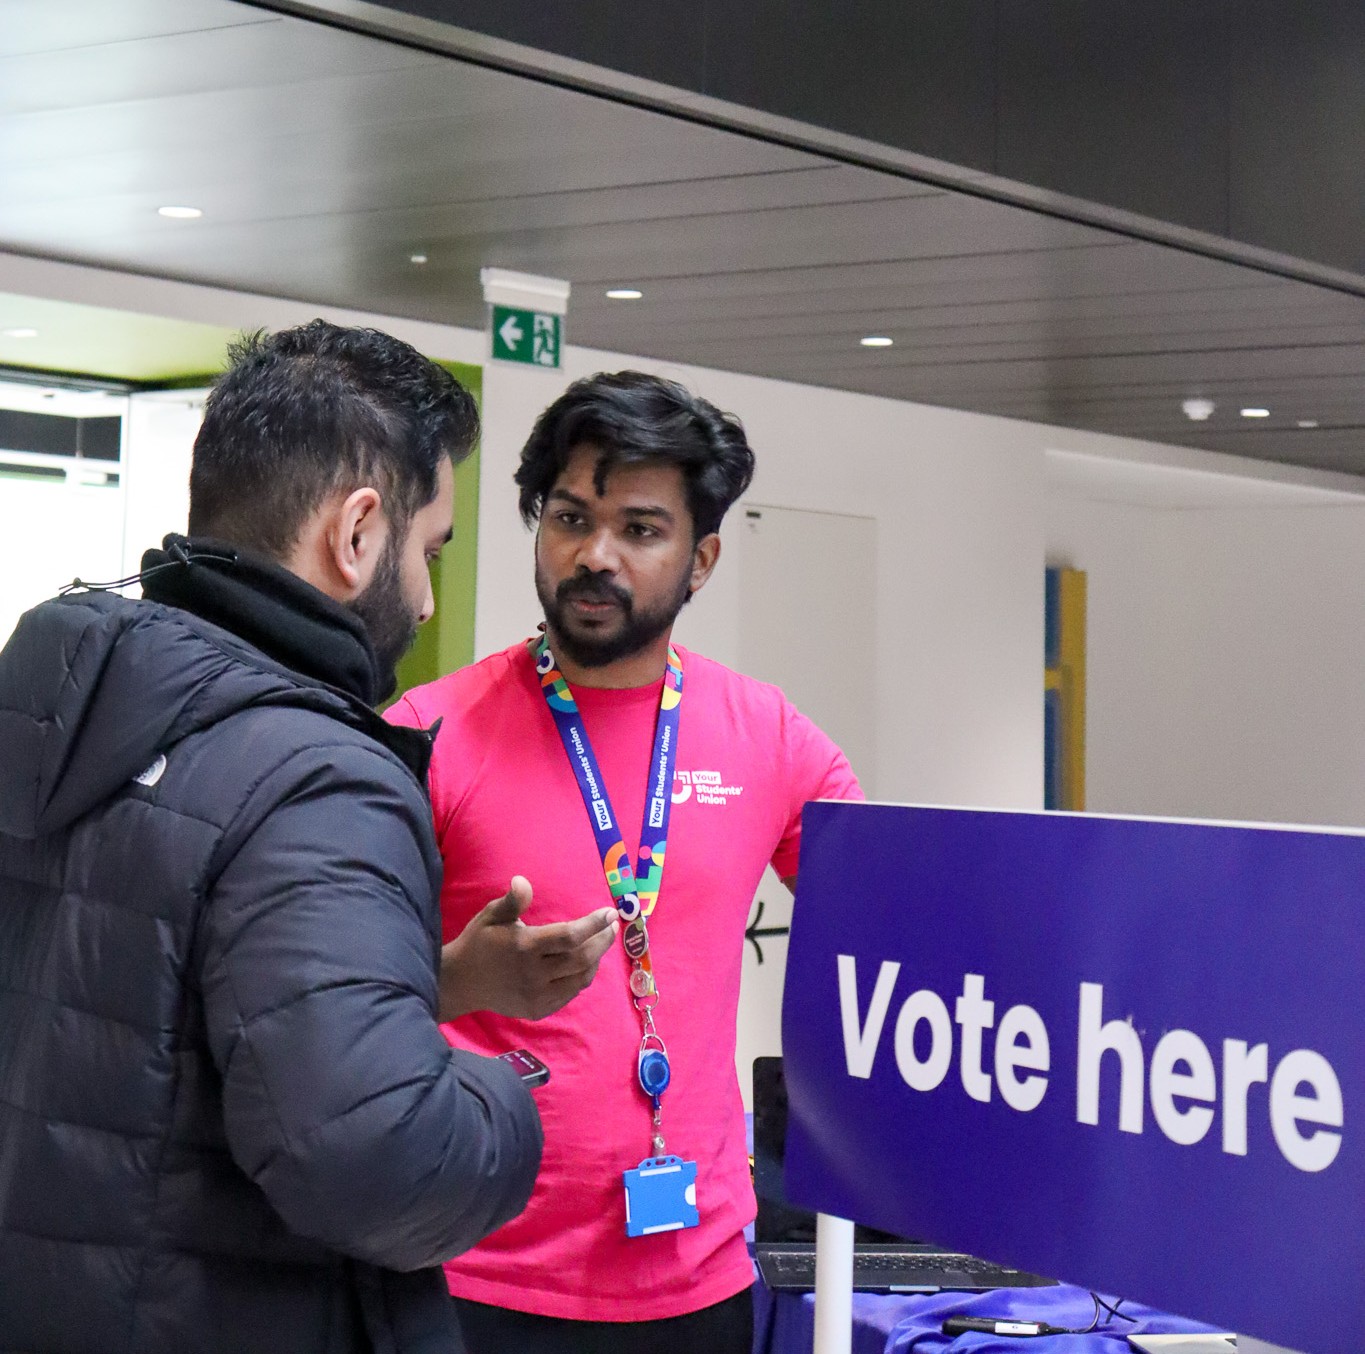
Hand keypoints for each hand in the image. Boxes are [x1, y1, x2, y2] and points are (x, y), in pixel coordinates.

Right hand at [438, 876, 618, 1021]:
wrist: (460, 983)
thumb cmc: (478, 942)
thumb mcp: (491, 916)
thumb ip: (512, 901)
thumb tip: (522, 881)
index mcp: (524, 947)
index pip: (570, 936)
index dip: (593, 924)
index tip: (610, 913)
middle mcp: (534, 974)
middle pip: (582, 958)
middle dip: (602, 941)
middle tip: (612, 926)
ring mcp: (537, 996)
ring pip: (580, 978)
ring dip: (596, 959)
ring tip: (601, 941)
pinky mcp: (538, 1010)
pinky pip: (570, 993)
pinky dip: (582, 977)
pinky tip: (585, 963)